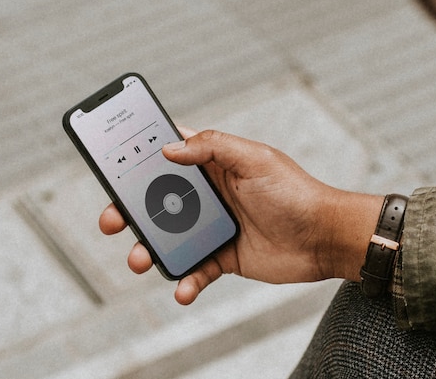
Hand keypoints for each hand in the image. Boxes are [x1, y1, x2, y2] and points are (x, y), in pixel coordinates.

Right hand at [99, 128, 382, 303]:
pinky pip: (196, 270)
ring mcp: (215, 228)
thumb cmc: (295, 192)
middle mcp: (210, 196)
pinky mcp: (224, 257)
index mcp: (214, 166)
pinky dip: (185, 281)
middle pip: (158, 202)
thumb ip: (213, 146)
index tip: (111, 165)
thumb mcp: (254, 159)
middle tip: (111, 220)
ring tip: (139, 260)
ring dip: (149, 250)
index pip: (169, 158)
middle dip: (130, 212)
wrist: (324, 237)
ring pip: (169, 239)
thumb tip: (168, 149)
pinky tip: (182, 289)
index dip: (140, 160)